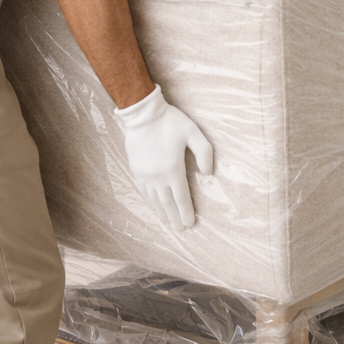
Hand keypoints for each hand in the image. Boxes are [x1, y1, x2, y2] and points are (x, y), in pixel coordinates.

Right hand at [113, 85, 212, 230]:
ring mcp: (145, 175)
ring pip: (155, 200)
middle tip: (181, 229)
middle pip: (168, 203)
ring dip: (162, 213)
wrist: (142, 114)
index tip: (190, 223)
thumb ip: (204, 153)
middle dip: (175, 217)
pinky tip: (155, 206)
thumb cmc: (170, 122)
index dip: (186, 211)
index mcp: (173, 169)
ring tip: (169, 222)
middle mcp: (158, 177)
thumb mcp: (193, 132)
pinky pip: (144, 192)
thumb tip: (208, 173)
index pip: (181, 197)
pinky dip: (151, 202)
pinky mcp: (136, 171)